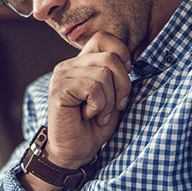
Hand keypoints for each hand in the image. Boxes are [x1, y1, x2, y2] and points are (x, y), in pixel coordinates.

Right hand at [45, 32, 131, 168]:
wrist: (74, 152)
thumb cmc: (94, 126)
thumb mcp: (113, 97)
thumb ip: (117, 76)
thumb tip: (132, 62)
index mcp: (81, 63)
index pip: (104, 38)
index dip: (121, 55)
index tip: (122, 82)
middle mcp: (68, 65)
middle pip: (111, 57)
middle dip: (123, 86)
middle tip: (116, 106)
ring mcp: (62, 76)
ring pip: (104, 74)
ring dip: (109, 101)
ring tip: (99, 114)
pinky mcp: (59, 89)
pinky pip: (93, 88)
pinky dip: (99, 106)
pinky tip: (88, 115)